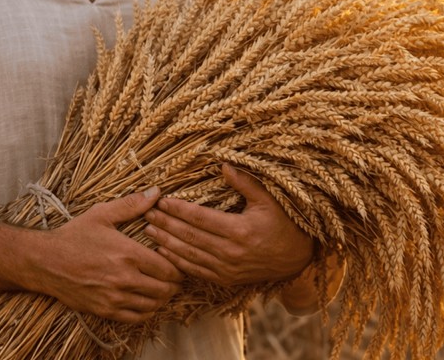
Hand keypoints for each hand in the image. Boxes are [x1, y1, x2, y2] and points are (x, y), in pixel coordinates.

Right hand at [0, 187, 182, 323]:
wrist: (45, 262)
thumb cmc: (74, 236)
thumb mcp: (102, 215)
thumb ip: (132, 205)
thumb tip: (157, 192)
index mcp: (128, 253)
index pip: (168, 268)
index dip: (178, 268)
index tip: (178, 263)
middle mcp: (124, 278)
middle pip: (165, 289)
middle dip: (173, 284)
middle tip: (174, 278)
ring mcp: (114, 297)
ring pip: (153, 305)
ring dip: (162, 299)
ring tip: (162, 289)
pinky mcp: (104, 311)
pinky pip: (136, 318)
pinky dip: (146, 312)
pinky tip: (146, 302)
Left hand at [142, 164, 313, 285]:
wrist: (297, 259)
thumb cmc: (284, 224)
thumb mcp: (268, 199)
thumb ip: (245, 183)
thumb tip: (223, 165)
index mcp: (240, 230)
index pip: (200, 218)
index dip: (178, 209)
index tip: (161, 200)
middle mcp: (231, 252)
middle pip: (189, 236)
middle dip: (165, 224)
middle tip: (147, 213)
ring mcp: (227, 269)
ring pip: (189, 255)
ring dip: (166, 243)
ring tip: (149, 230)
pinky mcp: (225, 279)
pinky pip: (196, 271)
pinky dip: (177, 261)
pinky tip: (163, 252)